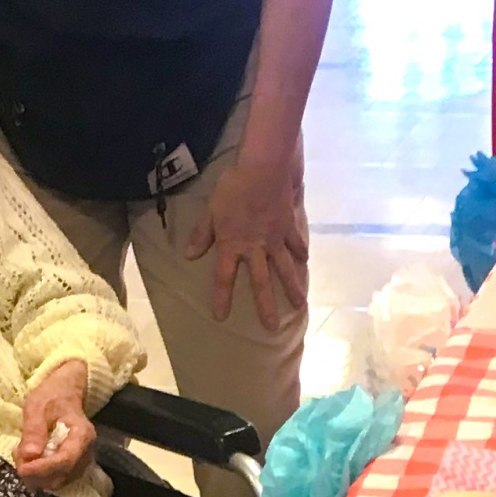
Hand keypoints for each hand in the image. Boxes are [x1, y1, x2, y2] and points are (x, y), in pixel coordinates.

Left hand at [15, 359, 96, 490]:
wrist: (66, 391)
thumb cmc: (52, 396)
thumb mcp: (37, 405)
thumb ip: (34, 430)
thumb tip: (30, 455)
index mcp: (82, 435)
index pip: (65, 461)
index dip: (42, 469)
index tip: (22, 469)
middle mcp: (86, 452)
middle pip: (61, 476)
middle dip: (35, 474)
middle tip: (17, 456)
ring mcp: (81, 461)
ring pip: (58, 482)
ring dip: (36, 476)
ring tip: (22, 454)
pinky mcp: (73, 466)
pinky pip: (56, 479)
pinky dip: (40, 475)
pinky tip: (30, 459)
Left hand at [185, 157, 308, 328]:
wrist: (263, 170)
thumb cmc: (232, 188)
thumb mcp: (211, 211)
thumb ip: (203, 234)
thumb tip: (190, 255)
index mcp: (233, 245)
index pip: (224, 277)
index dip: (222, 298)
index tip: (221, 317)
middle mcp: (256, 249)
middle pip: (261, 282)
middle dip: (265, 306)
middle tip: (271, 326)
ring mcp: (275, 239)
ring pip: (285, 269)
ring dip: (292, 287)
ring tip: (300, 304)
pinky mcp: (288, 227)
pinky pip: (296, 244)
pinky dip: (301, 253)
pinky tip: (305, 262)